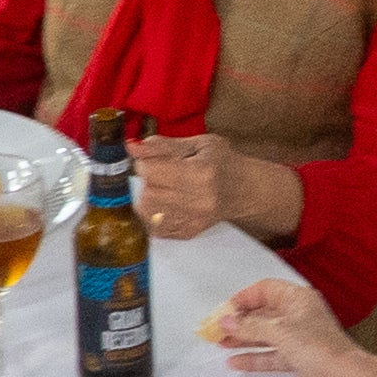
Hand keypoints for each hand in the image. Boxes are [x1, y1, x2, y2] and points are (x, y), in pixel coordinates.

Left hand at [127, 132, 296, 246]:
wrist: (244, 190)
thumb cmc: (222, 163)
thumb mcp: (197, 144)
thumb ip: (162, 146)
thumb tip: (132, 148)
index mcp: (201, 172)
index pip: (152, 171)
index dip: (145, 163)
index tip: (152, 160)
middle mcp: (198, 200)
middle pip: (148, 193)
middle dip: (147, 181)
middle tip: (160, 174)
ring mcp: (193, 220)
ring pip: (147, 213)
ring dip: (148, 198)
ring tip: (162, 189)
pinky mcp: (188, 232)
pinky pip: (155, 228)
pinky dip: (154, 215)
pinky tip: (166, 204)